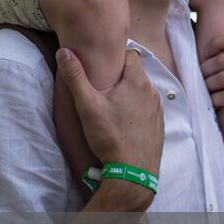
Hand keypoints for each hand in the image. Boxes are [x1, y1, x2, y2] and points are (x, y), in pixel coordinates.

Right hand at [56, 48, 163, 175]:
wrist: (132, 172)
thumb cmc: (110, 136)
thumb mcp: (87, 104)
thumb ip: (75, 76)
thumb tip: (65, 52)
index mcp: (137, 82)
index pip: (130, 55)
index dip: (116, 58)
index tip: (103, 67)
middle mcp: (152, 93)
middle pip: (136, 74)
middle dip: (121, 77)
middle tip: (103, 88)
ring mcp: (158, 111)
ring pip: (143, 93)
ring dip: (130, 95)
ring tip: (113, 107)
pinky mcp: (159, 126)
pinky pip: (148, 110)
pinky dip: (137, 111)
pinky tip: (124, 123)